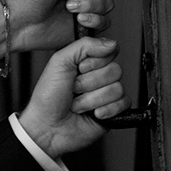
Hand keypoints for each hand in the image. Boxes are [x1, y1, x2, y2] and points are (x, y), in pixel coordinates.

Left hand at [19, 37, 128, 157]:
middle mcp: (99, 77)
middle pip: (115, 70)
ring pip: (117, 88)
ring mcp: (107, 94)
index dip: (93, 63)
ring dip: (91, 99)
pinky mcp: (114, 111)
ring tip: (77, 104)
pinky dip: (105, 110)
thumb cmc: (47, 97)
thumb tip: (111, 43)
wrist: (47, 127)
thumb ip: (83, 46)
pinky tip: (92, 114)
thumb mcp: (59, 63)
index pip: (109, 52)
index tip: (78, 70)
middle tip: (73, 90)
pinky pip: (124, 104)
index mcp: (87, 63)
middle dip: (88, 83)